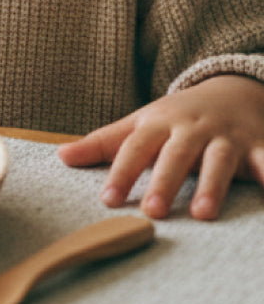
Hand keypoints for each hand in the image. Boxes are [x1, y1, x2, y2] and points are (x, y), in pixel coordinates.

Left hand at [58, 75, 263, 219]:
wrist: (232, 89)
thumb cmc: (176, 117)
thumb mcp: (139, 123)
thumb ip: (102, 142)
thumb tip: (60, 156)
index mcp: (157, 123)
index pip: (134, 148)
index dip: (120, 173)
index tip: (107, 201)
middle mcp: (190, 128)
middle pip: (174, 155)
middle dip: (163, 181)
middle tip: (151, 212)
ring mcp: (225, 136)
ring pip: (218, 160)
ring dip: (211, 185)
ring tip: (202, 214)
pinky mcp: (259, 145)